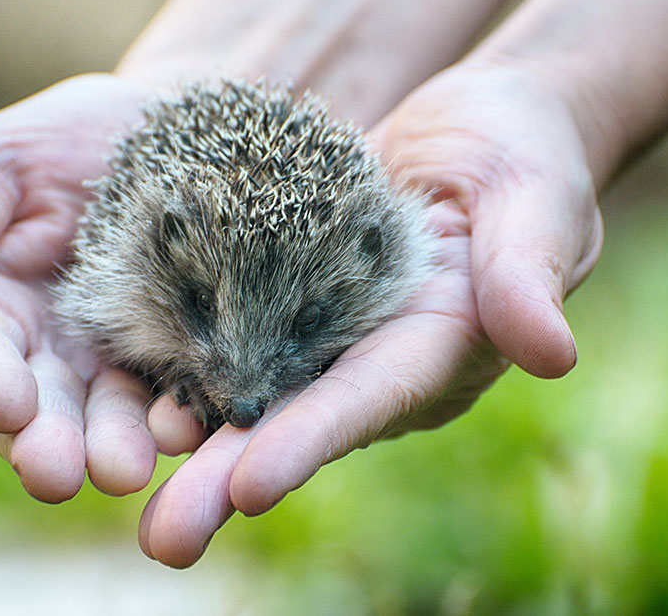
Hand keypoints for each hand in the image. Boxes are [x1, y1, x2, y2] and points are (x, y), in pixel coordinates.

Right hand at [0, 73, 165, 502]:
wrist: (166, 126)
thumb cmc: (64, 140)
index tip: (6, 401)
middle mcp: (47, 354)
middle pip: (37, 412)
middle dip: (46, 443)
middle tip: (61, 473)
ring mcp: (116, 364)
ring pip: (106, 420)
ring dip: (112, 448)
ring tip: (126, 468)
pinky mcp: (180, 362)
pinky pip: (179, 398)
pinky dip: (181, 417)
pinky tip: (187, 426)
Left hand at [136, 61, 603, 566]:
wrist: (477, 127)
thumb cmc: (524, 155)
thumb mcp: (537, 199)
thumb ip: (531, 270)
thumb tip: (551, 354)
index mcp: (439, 346)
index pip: (373, 399)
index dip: (314, 440)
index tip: (248, 486)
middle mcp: (375, 355)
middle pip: (300, 419)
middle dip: (230, 476)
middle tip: (164, 540)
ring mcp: (329, 329)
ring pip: (254, 388)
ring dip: (190, 436)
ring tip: (116, 476)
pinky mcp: (290, 292)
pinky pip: (234, 332)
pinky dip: (183, 361)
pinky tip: (121, 388)